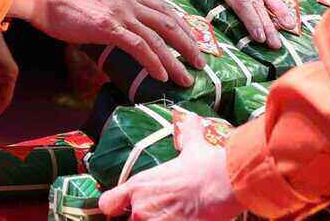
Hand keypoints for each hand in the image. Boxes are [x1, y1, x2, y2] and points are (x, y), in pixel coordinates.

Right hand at [8, 0, 205, 86]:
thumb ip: (111, 12)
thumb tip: (116, 32)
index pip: (163, 9)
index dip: (181, 26)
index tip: (192, 41)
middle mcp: (130, 0)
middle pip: (170, 22)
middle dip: (188, 44)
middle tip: (200, 63)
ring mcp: (121, 13)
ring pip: (159, 37)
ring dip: (176, 60)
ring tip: (187, 78)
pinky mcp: (109, 27)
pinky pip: (139, 46)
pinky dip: (154, 62)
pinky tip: (162, 76)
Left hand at [99, 111, 243, 219]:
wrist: (222, 182)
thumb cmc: (205, 164)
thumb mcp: (192, 146)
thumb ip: (187, 134)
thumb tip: (192, 119)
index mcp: (138, 186)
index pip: (108, 204)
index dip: (115, 207)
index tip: (124, 208)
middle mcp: (140, 209)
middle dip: (144, 218)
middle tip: (165, 212)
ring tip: (176, 216)